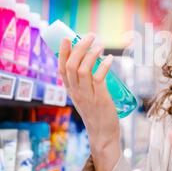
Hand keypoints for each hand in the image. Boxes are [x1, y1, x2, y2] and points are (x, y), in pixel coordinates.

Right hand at [58, 34, 119, 154]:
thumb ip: (85, 82)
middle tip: (89, 36)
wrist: (103, 134)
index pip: (61, 69)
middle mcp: (76, 92)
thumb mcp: (85, 96)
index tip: (66, 38)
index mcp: (70, 90)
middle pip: (71, 65)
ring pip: (83, 70)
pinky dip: (104, 66)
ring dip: (91, 54)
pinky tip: (110, 59)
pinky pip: (99, 78)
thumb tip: (92, 62)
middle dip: (79, 47)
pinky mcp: (100, 98)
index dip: (62, 52)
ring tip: (100, 44)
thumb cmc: (96, 112)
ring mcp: (87, 95)